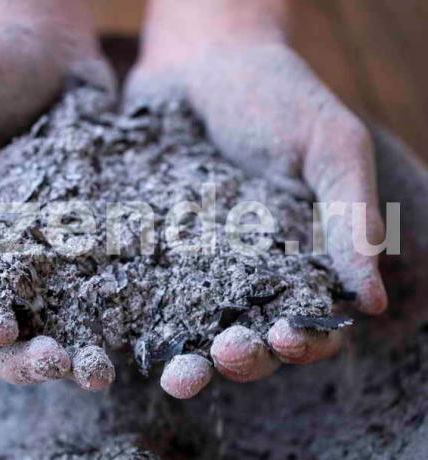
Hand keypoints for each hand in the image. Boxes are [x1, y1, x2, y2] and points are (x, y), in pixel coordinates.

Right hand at [0, 0, 114, 389]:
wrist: (39, 42)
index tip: (4, 328)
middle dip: (24, 355)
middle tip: (63, 364)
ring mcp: (34, 248)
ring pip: (46, 316)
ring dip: (69, 347)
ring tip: (99, 368)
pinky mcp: (78, 234)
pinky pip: (91, 279)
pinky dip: (107, 307)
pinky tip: (133, 323)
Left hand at [127, 0, 386, 397]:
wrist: (200, 58)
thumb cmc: (274, 95)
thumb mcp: (327, 146)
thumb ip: (349, 217)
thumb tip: (370, 299)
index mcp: (297, 256)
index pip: (310, 319)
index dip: (306, 340)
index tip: (290, 336)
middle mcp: (244, 270)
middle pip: (249, 338)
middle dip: (241, 359)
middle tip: (225, 354)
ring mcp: (191, 263)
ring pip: (193, 330)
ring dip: (190, 361)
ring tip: (177, 374)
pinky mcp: (147, 248)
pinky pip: (142, 293)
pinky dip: (137, 321)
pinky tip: (125, 335)